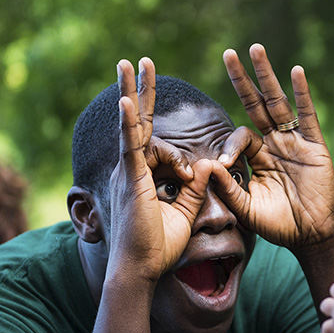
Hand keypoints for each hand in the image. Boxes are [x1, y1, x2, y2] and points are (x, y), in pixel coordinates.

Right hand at [106, 57, 213, 285]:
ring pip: (134, 126)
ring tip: (130, 61)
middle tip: (137, 61)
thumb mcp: (185, 212)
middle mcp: (132, 168)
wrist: (140, 271)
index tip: (184, 157)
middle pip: (137, 121)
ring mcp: (129, 171)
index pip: (153, 140)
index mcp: (143, 175)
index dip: (165, 133)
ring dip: (132, 92)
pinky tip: (126, 100)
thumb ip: (195, 188)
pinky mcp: (130, 179)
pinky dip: (128, 122)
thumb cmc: (159, 248)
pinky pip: (131, 145)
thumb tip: (208, 166)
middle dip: (138, 90)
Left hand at [212, 43, 333, 249]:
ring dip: (266, 76)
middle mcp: (276, 143)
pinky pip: (307, 115)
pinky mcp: (314, 146)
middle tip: (228, 53)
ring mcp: (295, 142)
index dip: (229, 145)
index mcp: (258, 157)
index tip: (224, 164)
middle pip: (256, 104)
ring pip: (278, 103)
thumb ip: (228, 188)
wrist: (311, 236)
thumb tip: (207, 166)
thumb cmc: (279, 224)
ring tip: (255, 49)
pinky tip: (295, 72)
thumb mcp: (246, 208)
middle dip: (243, 79)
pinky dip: (302, 93)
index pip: (240, 136)